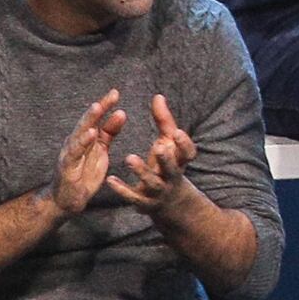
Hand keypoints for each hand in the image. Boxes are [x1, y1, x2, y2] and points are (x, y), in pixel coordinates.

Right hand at [51, 89, 122, 217]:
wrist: (67, 199)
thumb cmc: (83, 174)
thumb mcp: (100, 151)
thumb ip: (108, 133)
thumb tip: (120, 113)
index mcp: (85, 138)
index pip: (96, 119)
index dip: (105, 105)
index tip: (116, 92)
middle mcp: (76, 142)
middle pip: (88, 121)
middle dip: (100, 107)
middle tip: (113, 94)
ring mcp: (70, 153)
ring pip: (79, 132)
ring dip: (89, 119)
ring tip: (99, 107)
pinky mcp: (67, 166)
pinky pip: (75, 152)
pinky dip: (82, 142)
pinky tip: (91, 133)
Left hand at [104, 93, 198, 218]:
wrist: (170, 202)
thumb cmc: (167, 165)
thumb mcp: (168, 143)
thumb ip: (163, 121)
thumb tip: (158, 96)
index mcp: (180, 162)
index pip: (188, 154)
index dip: (184, 144)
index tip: (176, 132)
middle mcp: (172, 177)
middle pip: (173, 169)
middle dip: (167, 160)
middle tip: (159, 147)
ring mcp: (159, 191)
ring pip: (152, 183)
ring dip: (142, 171)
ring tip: (129, 158)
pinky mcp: (144, 202)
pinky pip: (133, 197)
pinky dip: (122, 189)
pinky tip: (110, 180)